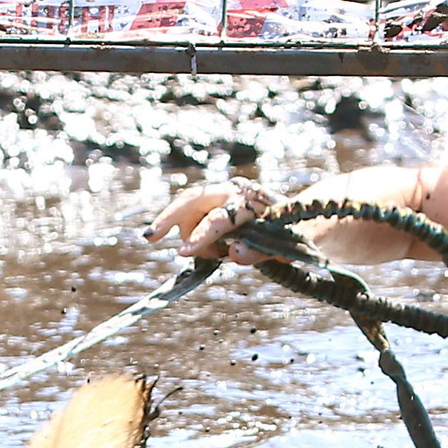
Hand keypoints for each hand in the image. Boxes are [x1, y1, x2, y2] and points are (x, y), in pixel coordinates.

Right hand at [145, 179, 280, 262]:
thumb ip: (259, 252)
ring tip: (213, 254)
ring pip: (188, 209)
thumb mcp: (283, 248)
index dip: (201, 237)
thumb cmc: (292, 235)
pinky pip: (192, 214)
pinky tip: (211, 248)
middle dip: (167, 217)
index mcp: (250, 203)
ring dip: (188, 233)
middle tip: (148, 237)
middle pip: (191, 199)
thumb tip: (235, 254)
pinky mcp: (214, 201)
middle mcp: (232, 192)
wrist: (298, 216)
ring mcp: (221, 193)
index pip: (218, 220)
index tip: (184, 253)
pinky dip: (191, 232)